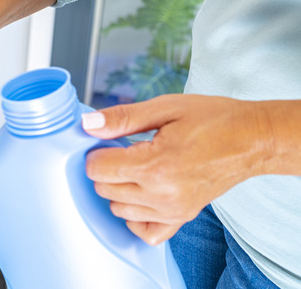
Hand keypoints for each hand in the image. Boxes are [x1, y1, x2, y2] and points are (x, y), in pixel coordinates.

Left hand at [82, 94, 274, 244]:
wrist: (252, 139)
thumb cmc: (212, 119)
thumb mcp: (165, 108)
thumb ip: (122, 118)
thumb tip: (88, 125)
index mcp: (155, 165)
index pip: (97, 170)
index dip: (97, 152)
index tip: (110, 142)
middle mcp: (163, 194)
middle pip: (105, 189)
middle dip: (107, 168)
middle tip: (126, 151)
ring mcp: (174, 210)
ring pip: (119, 209)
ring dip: (119, 189)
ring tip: (137, 168)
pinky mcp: (183, 217)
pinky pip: (146, 231)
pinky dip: (136, 216)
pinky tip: (141, 194)